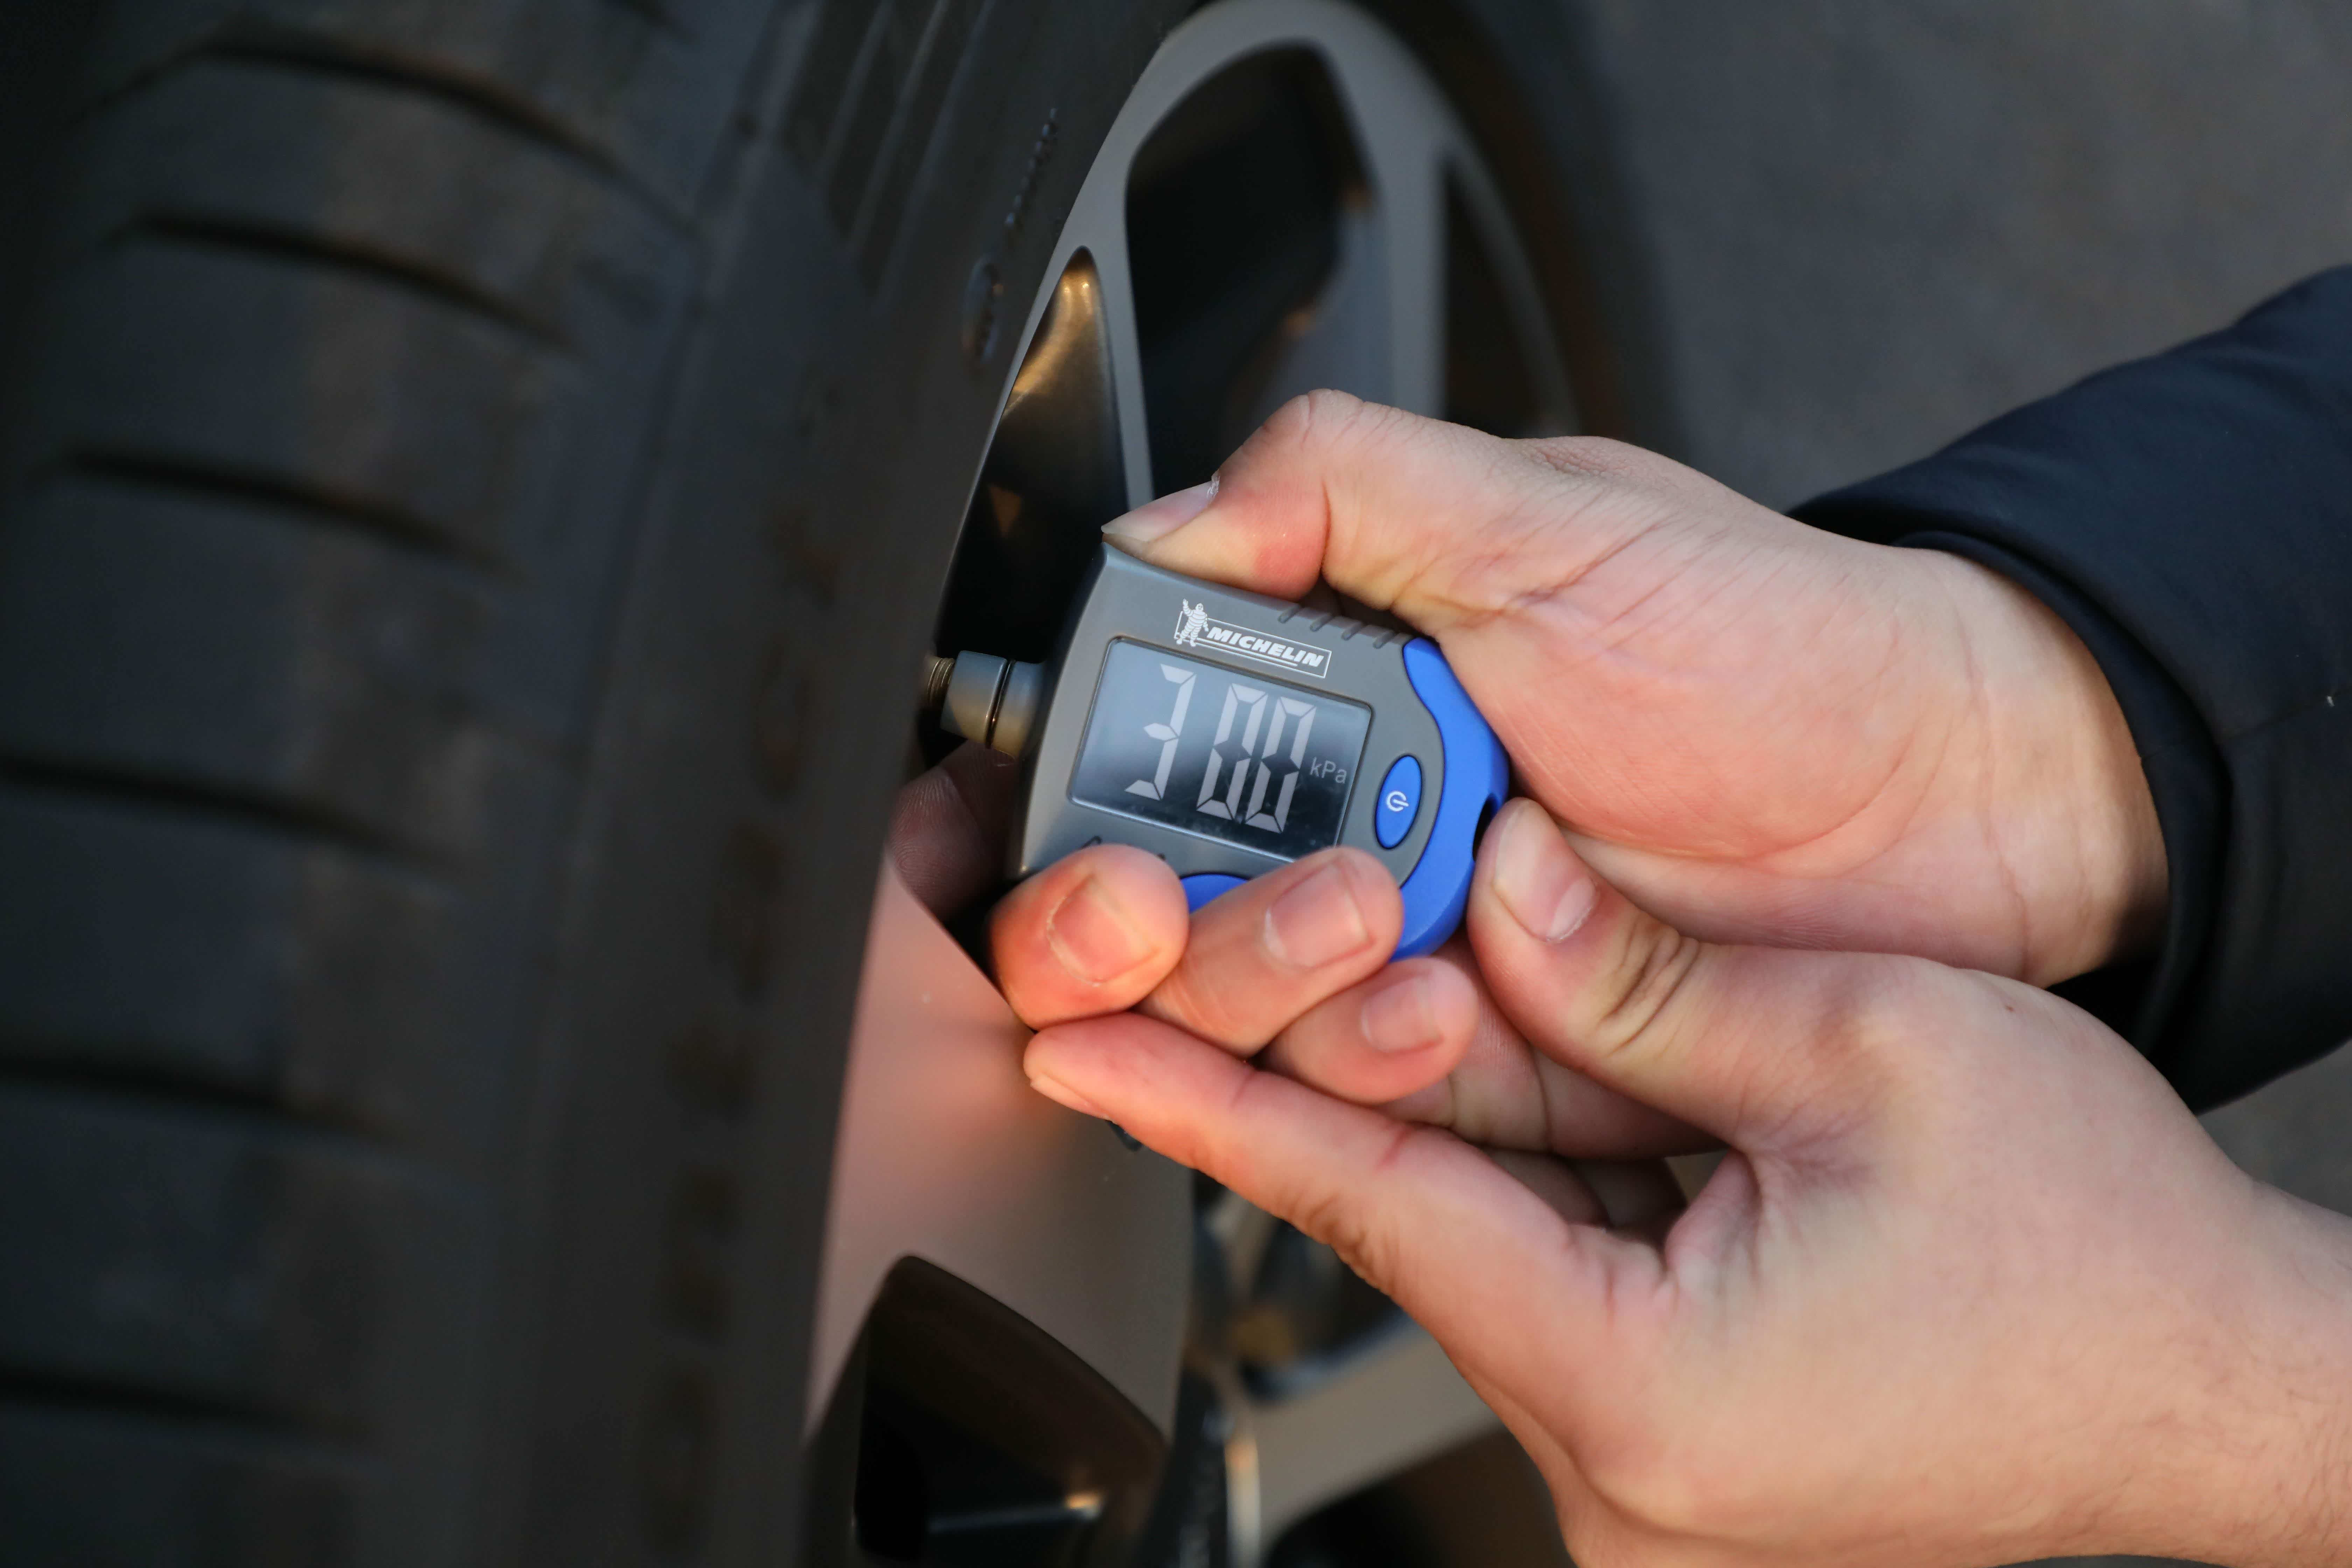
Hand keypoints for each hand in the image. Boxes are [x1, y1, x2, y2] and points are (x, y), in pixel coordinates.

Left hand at [1022, 800, 2351, 1566]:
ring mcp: (1644, 1456)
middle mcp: (1617, 1455)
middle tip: (1212, 953)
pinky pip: (1557, 1266)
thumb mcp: (1872, 1052)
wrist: (2222, 1380)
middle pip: (1419, 1224)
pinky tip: (1520, 1060)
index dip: (1216, 1102)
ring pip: (1487, 1237)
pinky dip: (1530, 1160)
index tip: (1083, 1043)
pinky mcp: (1679, 1428)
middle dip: (1334, 1072)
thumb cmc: (2095, 1255)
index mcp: (1646, 1384)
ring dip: (1446, 1106)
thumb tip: (1511, 883)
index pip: (1372, 1205)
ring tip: (1394, 968)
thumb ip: (1653, 980)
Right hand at [1099, 394, 2165, 985]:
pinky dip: (1377, 1079)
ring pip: (1258, 1020)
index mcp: (1341, 679)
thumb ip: (1341, 488)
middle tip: (1245, 902)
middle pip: (1171, 915)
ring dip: (1286, 998)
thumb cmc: (1776, 645)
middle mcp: (1359, 816)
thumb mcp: (1550, 518)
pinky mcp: (1499, 1053)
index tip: (1102, 846)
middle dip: (1176, 931)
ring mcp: (1424, 942)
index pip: (1140, 760)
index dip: (1083, 816)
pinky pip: (1382, 1098)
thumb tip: (1159, 525)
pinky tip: (1437, 1026)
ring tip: (1398, 954)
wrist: (1958, 801)